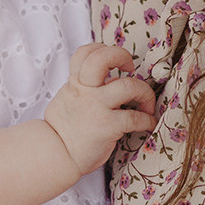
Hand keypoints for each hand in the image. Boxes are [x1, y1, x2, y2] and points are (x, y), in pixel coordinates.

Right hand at [44, 43, 155, 177]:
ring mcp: (97, 107)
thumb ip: (82, 89)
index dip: (104, 49)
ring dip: (145, 93)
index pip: (86, 53)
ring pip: (130, 86)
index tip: (115, 63)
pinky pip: (136, 118)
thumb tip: (105, 82)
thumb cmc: (62, 131)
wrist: (55, 155)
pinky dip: (148, 120)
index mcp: (75, 83)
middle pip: (104, 58)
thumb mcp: (65, 100)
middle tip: (130, 68)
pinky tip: (148, 124)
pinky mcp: (108, 126)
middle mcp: (85, 90)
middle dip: (123, 56)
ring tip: (146, 104)